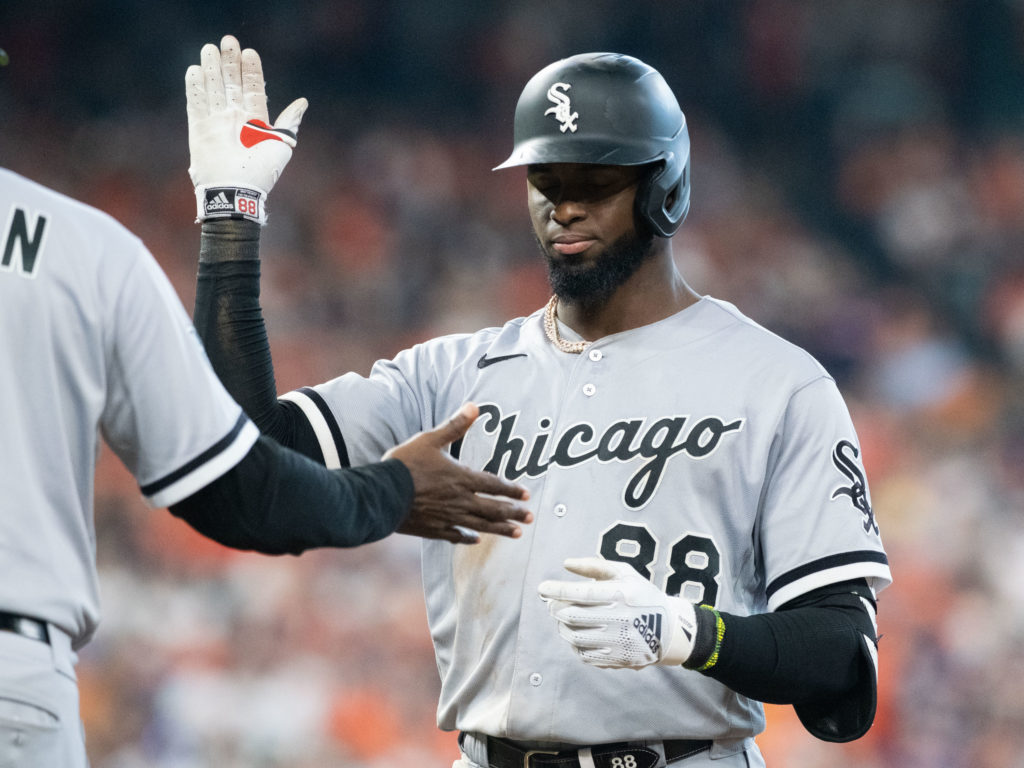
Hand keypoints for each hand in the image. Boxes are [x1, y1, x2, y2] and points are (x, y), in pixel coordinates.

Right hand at [185, 34, 306, 223]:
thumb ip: (290, 123)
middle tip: (228, 41)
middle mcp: (235, 119)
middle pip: (231, 84)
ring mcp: (216, 122)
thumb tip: (303, 102)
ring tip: (210, 48)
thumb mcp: (282, 145)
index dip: (252, 72)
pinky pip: (195, 104)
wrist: (237, 191)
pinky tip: (195, 70)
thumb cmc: (262, 172)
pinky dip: (195, 87)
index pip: (254, 90)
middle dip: (230, 63)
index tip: (249, 52)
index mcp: (256, 121)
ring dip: (211, 69)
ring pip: (213, 89)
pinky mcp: (198, 129)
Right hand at [384, 403, 532, 543]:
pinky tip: (476, 541)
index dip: (511, 489)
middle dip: (513, 513)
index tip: (527, 495)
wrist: (383, 493)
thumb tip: (475, 407)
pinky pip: (455, 535)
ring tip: (517, 534)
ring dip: (500, 529)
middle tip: (530, 518)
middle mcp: (459, 500)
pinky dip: (467, 538)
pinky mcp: (433, 529)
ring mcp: (447, 516)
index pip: (493, 484)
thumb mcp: (430, 439)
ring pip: (480, 525)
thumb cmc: (405, 464)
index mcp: (460, 478)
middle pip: (492, 508)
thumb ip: (454, 426)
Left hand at [538, 556, 697, 668]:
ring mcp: (618, 642)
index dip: (557, 590)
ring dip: (562, 626)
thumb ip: (594, 565)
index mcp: (621, 595)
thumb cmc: (641, 595)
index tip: (542, 587)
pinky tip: (577, 632)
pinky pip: (583, 654)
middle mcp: (620, 619)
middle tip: (552, 603)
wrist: (669, 630)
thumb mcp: (625, 573)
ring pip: (574, 636)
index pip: (581, 593)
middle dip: (556, 608)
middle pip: (573, 616)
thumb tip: (566, 564)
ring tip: (564, 618)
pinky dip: (574, 643)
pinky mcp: (617, 660)